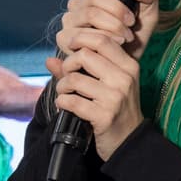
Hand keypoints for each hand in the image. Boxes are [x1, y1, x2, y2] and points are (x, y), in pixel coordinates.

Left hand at [47, 28, 144, 159]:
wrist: (130, 140)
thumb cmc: (117, 109)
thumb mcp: (108, 84)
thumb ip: (81, 70)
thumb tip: (50, 60)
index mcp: (128, 66)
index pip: (102, 40)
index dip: (81, 39)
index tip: (70, 49)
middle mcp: (124, 78)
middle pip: (85, 55)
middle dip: (68, 65)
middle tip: (67, 78)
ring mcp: (115, 97)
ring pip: (74, 79)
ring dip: (62, 87)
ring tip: (65, 94)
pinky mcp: (104, 115)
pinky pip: (72, 101)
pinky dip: (63, 102)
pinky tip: (65, 106)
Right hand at [56, 0, 160, 59]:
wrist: (122, 68)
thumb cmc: (134, 40)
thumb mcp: (149, 17)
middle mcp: (79, 4)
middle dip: (117, 10)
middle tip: (131, 24)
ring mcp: (70, 20)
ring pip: (90, 13)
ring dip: (113, 26)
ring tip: (126, 37)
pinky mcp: (64, 38)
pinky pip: (82, 33)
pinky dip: (103, 39)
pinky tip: (114, 46)